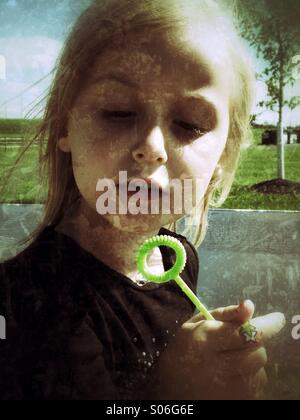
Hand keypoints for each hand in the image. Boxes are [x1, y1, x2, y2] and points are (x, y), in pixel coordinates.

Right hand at [154, 300, 284, 399]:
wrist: (170, 388)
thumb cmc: (184, 349)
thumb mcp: (196, 324)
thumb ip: (224, 314)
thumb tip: (249, 306)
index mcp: (205, 341)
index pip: (246, 333)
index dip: (267, 326)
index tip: (277, 319)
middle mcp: (217, 366)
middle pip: (258, 352)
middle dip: (255, 343)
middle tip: (242, 340)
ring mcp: (226, 388)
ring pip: (259, 370)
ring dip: (252, 360)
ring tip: (232, 359)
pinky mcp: (234, 401)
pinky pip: (256, 386)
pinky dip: (250, 377)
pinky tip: (232, 374)